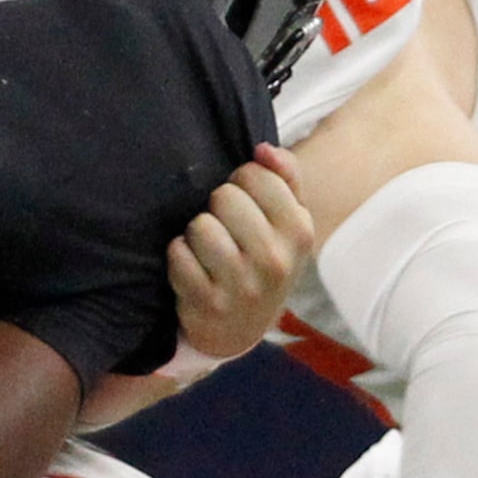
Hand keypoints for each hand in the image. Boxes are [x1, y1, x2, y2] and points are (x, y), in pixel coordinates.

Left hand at [168, 143, 314, 359]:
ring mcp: (241, 285)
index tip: (244, 201)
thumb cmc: (263, 261)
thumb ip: (284, 178)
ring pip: (200, 225)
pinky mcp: (206, 303)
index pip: (255, 174)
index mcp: (299, 232)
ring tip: (207, 248)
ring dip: (196, 232)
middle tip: (224, 228)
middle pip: (224, 196)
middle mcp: (275, 260)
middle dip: (217, 206)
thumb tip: (262, 149)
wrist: (240, 329)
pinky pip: (177, 254)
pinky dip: (178, 255)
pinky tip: (192, 267)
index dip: (241, 181)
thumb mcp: (288, 223)